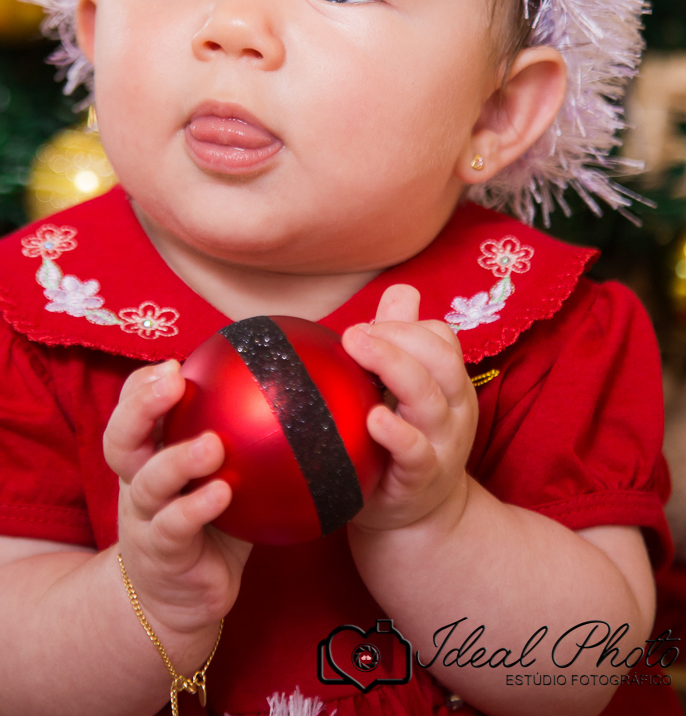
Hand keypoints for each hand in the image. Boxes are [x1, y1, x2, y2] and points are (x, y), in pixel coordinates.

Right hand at [103, 359, 251, 643]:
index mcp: (147, 456)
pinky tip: (223, 494)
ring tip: (211, 445)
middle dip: (141, 405)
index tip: (174, 364)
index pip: (131, 409)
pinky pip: (174, 527)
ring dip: (178, 459)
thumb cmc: (207, 526)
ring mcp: (144, 519)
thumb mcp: (219, 478)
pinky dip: (196, 508)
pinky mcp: (161, 553)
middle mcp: (137, 481)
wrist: (178, 601)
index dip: (143, 385)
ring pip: (148, 482)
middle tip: (173, 379)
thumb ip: (242, 442)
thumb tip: (298, 394)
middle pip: (120, 437)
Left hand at [341, 284, 477, 534]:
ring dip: (393, 367)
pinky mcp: (421, 478)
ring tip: (358, 349)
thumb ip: (402, 339)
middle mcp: (453, 409)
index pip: (441, 337)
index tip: (366, 327)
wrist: (415, 516)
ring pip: (429, 397)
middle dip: (399, 336)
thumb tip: (400, 291)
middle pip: (440, 359)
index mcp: (448, 382)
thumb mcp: (406, 387)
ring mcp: (441, 444)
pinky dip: (396, 433)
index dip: (404, 325)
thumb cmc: (405, 438)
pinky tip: (372, 418)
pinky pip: (415, 452)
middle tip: (355, 333)